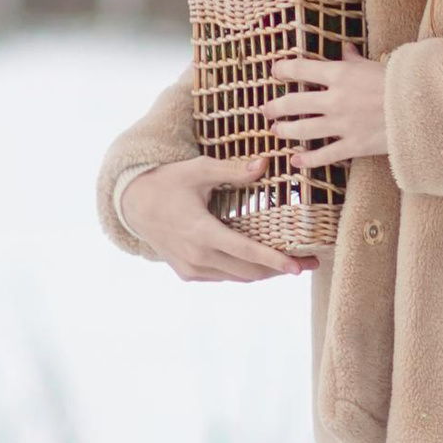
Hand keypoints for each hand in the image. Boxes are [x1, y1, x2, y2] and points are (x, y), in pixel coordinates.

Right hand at [125, 153, 310, 282]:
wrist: (133, 205)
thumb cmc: (168, 183)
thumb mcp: (199, 170)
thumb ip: (232, 170)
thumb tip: (264, 164)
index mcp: (201, 232)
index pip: (246, 252)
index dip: (275, 261)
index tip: (298, 267)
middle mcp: (197, 257)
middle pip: (248, 271)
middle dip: (280, 269)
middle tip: (309, 262)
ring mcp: (192, 269)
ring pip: (238, 277)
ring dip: (265, 272)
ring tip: (291, 263)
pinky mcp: (188, 274)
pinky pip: (224, 276)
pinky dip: (244, 270)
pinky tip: (261, 261)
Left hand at [269, 53, 390, 168]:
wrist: (423, 108)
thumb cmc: (401, 82)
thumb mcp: (375, 64)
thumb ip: (354, 60)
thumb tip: (345, 49)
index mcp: (340, 74)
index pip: (300, 68)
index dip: (283, 69)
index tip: (274, 72)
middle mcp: (334, 99)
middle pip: (293, 102)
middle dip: (275, 106)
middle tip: (266, 109)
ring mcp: (342, 124)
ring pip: (302, 130)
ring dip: (285, 130)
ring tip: (276, 130)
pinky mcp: (352, 146)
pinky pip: (323, 155)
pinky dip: (307, 159)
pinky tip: (295, 160)